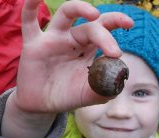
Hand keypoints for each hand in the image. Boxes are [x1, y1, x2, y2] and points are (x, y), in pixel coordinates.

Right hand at [13, 0, 133, 112]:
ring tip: (93, 13)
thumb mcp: (90, 94)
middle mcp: (72, 38)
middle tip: (114, 53)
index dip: (117, 21)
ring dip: (79, 8)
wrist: (41, 106)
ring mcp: (52, 38)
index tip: (130, 24)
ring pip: (66, 14)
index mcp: (88, 47)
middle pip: (90, 26)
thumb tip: (119, 79)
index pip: (104, 27)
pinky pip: (28, 20)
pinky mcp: (33, 44)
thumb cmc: (67, 95)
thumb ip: (105, 89)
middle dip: (105, 36)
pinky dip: (30, 6)